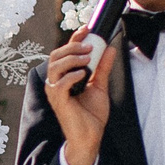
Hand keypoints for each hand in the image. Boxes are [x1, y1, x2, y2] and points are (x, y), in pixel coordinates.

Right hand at [44, 25, 116, 164]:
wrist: (90, 136)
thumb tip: (110, 48)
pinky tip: (83, 75)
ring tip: (87, 59)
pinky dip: (71, 76)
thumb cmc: (91, 114)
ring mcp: (55, 91)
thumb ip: (103, 67)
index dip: (74, 38)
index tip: (87, 28)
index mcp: (64, 76)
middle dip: (72, 46)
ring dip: (71, 58)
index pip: (65, 52)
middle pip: (56, 55)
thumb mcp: (100, 85)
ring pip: (54, 66)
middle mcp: (56, 82)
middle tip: (90, 46)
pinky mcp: (58, 102)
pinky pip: (59, 84)